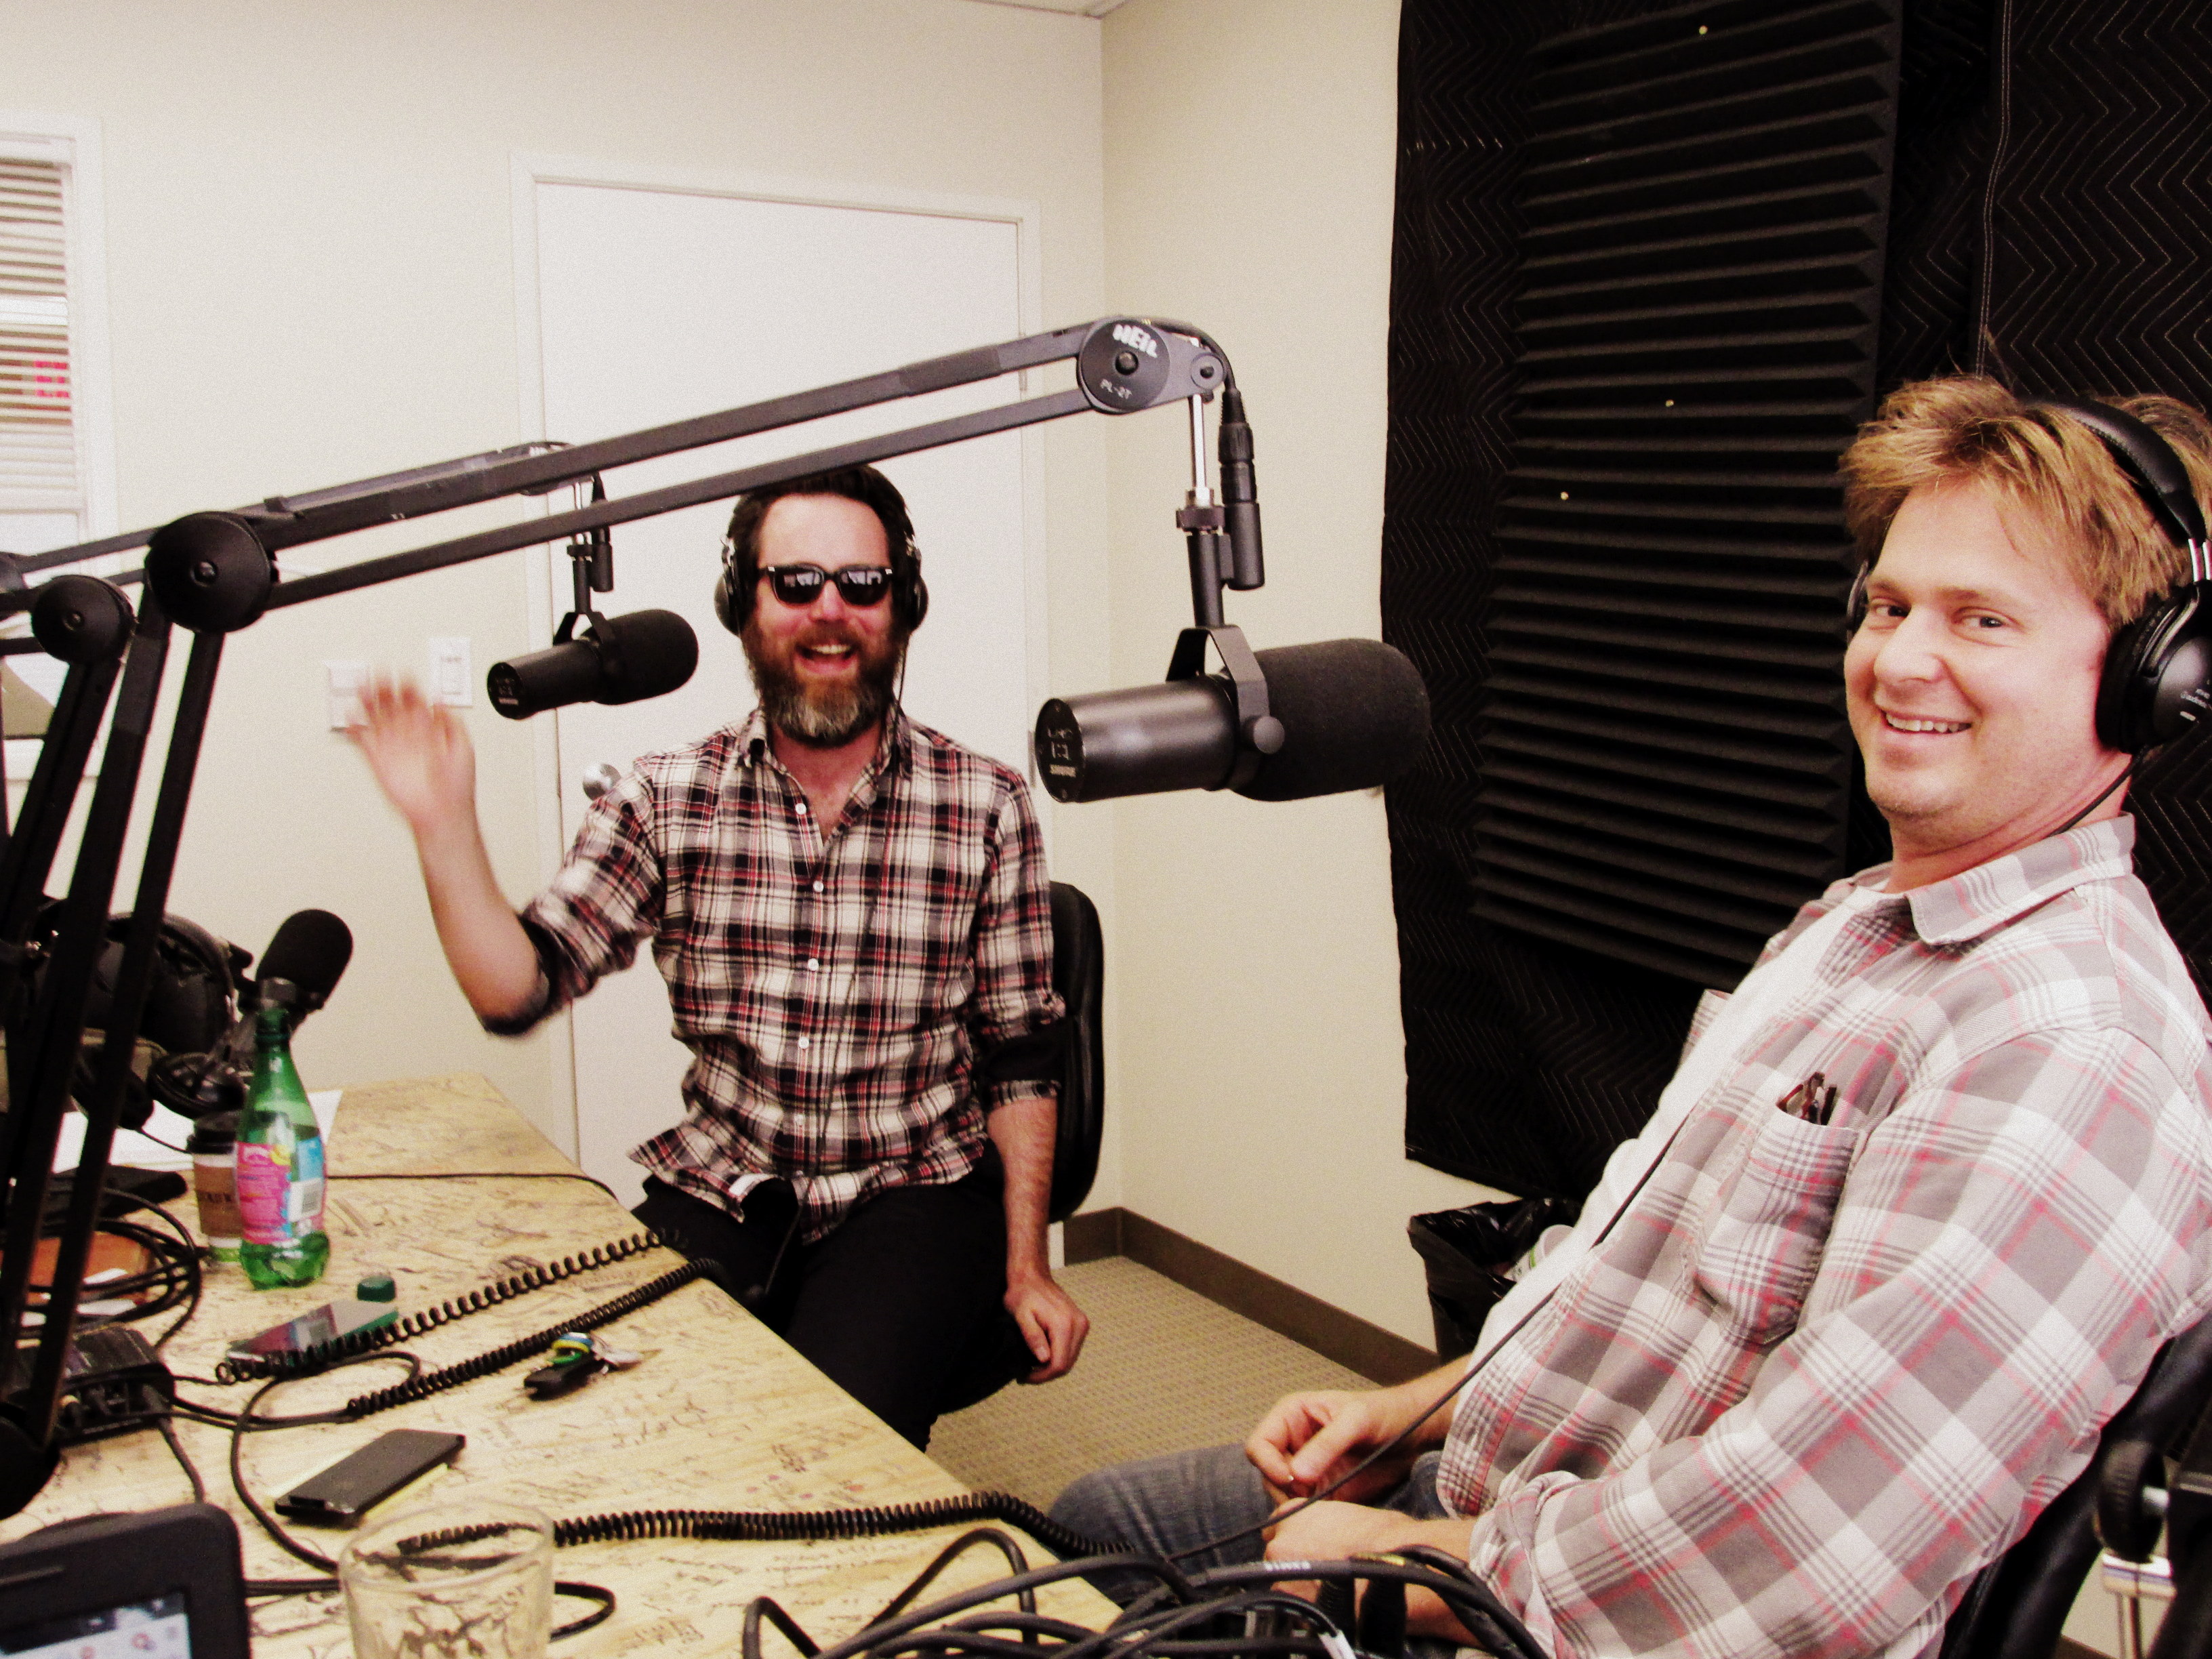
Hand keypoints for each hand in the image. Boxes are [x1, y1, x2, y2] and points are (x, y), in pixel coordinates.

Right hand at [347, 674, 475, 837]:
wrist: (441, 811)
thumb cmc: (456, 784)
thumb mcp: (463, 746)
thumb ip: (451, 721)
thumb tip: (439, 700)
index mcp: (429, 729)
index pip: (415, 701)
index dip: (408, 686)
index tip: (402, 672)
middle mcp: (410, 735)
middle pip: (392, 705)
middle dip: (384, 688)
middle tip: (377, 672)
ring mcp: (393, 747)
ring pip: (376, 719)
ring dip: (368, 702)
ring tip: (360, 686)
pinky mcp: (379, 761)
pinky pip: (364, 742)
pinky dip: (356, 730)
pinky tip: (351, 718)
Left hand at [1005, 1271, 1088, 1382]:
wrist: (1033, 1276)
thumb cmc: (1023, 1294)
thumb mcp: (1021, 1316)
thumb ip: (1033, 1337)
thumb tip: (1044, 1359)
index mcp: (1064, 1324)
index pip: (1059, 1364)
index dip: (1042, 1376)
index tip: (1025, 1377)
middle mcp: (1078, 1325)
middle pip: (1067, 1364)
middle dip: (1047, 1374)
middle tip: (1027, 1374)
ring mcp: (1082, 1324)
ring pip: (1071, 1359)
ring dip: (1053, 1366)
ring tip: (1032, 1365)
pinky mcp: (1081, 1323)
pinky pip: (1072, 1349)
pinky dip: (1059, 1356)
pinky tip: (1043, 1354)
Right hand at [1246, 1389, 1420, 1507]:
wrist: (1414, 1435)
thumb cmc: (1384, 1413)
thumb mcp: (1356, 1420)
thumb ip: (1326, 1444)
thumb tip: (1296, 1475)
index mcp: (1291, 1417)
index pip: (1259, 1445)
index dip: (1268, 1465)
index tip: (1291, 1479)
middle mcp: (1293, 1444)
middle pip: (1267, 1475)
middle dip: (1285, 1488)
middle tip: (1312, 1493)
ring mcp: (1307, 1470)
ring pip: (1283, 1496)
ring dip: (1299, 1503)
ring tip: (1326, 1500)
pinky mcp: (1323, 1492)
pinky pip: (1306, 1509)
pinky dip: (1312, 1516)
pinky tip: (1331, 1512)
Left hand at [1263, 1501, 1476, 1641]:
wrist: (1397, 1564)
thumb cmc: (1385, 1537)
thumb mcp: (1347, 1513)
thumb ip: (1323, 1523)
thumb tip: (1322, 1536)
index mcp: (1292, 1513)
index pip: (1276, 1527)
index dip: (1295, 1538)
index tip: (1306, 1547)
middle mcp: (1281, 1539)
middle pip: (1278, 1555)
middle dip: (1296, 1562)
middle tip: (1324, 1569)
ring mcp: (1283, 1572)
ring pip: (1284, 1581)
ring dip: (1301, 1585)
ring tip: (1332, 1587)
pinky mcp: (1294, 1601)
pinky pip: (1295, 1605)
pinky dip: (1309, 1604)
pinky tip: (1332, 1601)